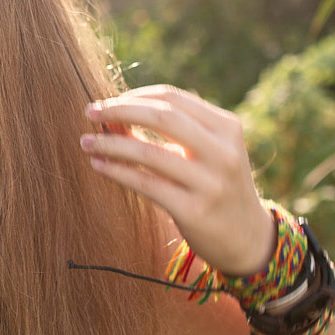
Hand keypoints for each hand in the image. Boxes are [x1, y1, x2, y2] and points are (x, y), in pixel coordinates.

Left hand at [80, 84, 275, 277]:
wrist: (248, 238)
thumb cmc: (216, 185)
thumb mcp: (206, 152)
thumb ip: (169, 131)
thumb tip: (112, 113)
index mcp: (227, 127)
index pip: (173, 98)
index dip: (134, 96)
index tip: (107, 101)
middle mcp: (223, 152)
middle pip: (161, 117)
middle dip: (119, 110)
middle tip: (90, 112)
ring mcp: (211, 182)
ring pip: (148, 152)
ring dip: (110, 144)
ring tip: (86, 143)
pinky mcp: (194, 211)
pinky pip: (145, 184)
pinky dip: (117, 171)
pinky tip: (98, 166)